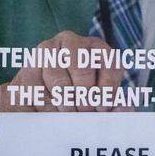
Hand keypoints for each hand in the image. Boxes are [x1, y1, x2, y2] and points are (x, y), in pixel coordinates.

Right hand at [0, 30, 125, 155]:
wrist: (37, 99)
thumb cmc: (77, 100)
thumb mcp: (100, 102)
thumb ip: (115, 106)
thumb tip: (124, 108)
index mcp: (98, 49)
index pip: (110, 64)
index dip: (108, 90)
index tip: (102, 108)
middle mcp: (73, 42)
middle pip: (83, 69)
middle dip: (85, 98)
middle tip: (84, 112)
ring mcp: (49, 50)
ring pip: (60, 82)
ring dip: (66, 105)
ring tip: (69, 113)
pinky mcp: (30, 64)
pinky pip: (40, 90)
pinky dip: (47, 106)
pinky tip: (52, 109)